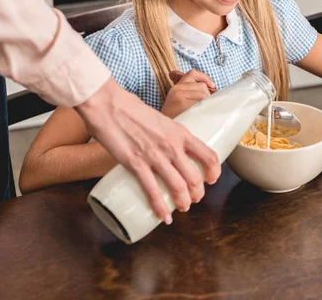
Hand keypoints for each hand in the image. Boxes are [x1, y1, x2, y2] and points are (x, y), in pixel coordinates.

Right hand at [75, 78, 219, 223]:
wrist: (107, 104)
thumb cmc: (131, 109)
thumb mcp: (160, 120)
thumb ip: (166, 135)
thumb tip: (168, 149)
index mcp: (180, 133)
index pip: (209, 155)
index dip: (214, 172)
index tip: (211, 180)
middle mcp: (172, 146)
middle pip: (195, 177)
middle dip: (197, 193)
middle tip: (194, 199)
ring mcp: (155, 156)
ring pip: (178, 187)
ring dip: (183, 203)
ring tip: (182, 208)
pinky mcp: (136, 164)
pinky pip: (152, 191)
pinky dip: (160, 208)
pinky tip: (163, 217)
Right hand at [161, 70, 215, 118]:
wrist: (166, 131)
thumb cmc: (176, 118)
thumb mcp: (180, 102)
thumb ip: (191, 91)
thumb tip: (210, 86)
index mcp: (177, 87)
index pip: (193, 74)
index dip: (204, 77)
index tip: (212, 85)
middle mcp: (177, 89)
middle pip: (202, 86)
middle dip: (207, 95)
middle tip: (203, 106)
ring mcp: (179, 95)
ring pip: (204, 94)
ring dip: (206, 103)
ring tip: (199, 112)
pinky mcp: (182, 103)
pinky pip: (201, 103)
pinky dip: (204, 109)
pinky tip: (198, 116)